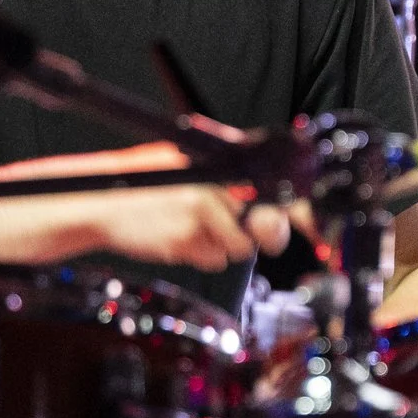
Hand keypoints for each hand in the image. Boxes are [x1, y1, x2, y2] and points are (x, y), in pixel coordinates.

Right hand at [19, 142, 294, 270]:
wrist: (100, 201)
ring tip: (189, 227)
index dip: (304, 216)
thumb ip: (231, 185)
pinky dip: (200, 254)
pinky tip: (177, 237)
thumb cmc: (147, 186)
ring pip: (239, 248)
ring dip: (221, 245)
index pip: (277, 188)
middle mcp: (215, 181)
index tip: (317, 234)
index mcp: (220, 159)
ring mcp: (201, 210)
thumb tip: (279, 213)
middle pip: (266, 225)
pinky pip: (213, 259)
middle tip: (236, 230)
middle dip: (258, 236)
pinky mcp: (185, 237)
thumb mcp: (190, 168)